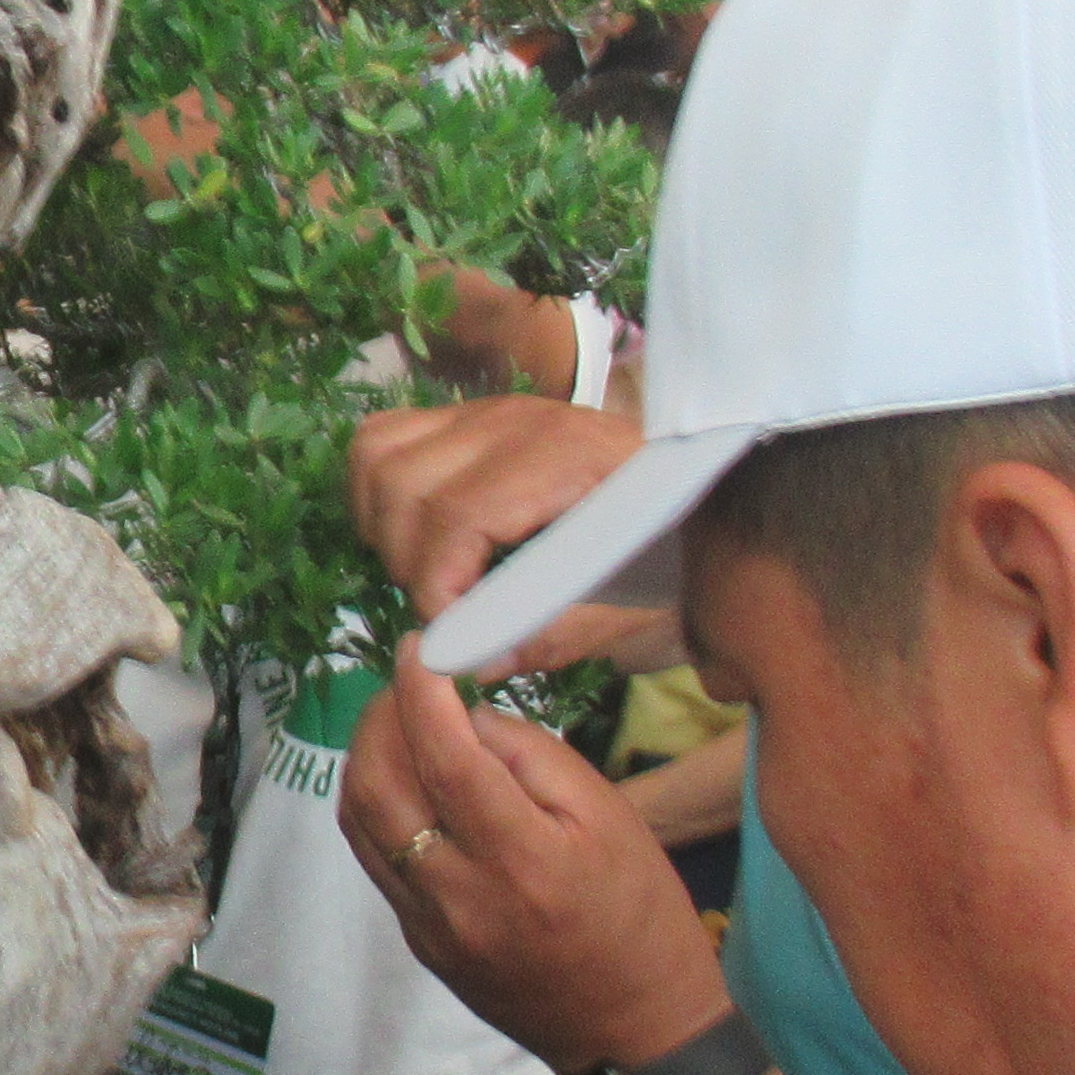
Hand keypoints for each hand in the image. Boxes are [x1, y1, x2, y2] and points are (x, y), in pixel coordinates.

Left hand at [339, 664, 724, 1074]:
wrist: (634, 1031)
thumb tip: (467, 717)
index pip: (447, 757)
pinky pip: (376, 859)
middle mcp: (461, 896)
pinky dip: (378, 806)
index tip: (418, 646)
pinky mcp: (419, 943)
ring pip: (361, 822)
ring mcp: (430, 926)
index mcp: (522, 859)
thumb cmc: (640, 917)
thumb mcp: (614, 819)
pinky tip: (407, 781)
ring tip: (399, 723)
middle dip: (379, 717)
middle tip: (407, 683)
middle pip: (378, 786)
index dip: (421, 692)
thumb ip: (535, 757)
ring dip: (366, 758)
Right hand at [349, 394, 645, 632]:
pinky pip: (382, 439)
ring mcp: (486, 412)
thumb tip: (468, 661)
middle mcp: (517, 422)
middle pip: (406, 485)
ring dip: (384, 527)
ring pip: (378, 456)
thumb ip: (553, 634)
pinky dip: (375, 490)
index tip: (453, 637)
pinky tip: (412, 533)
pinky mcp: (465, 417)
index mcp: (572, 459)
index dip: (438, 586)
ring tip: (428, 572)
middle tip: (449, 611)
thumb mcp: (633, 609)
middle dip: (409, 565)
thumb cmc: (671, 551)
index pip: (459, 514)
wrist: (698, 494)